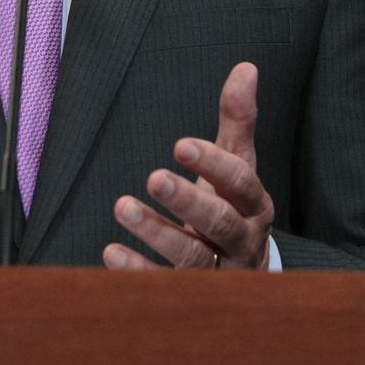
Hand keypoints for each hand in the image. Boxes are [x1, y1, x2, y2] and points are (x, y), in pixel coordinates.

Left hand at [104, 62, 273, 270]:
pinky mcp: (192, 297)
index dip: (213, 164)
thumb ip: (238, 122)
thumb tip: (246, 68)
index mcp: (254, 205)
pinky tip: (110, 253)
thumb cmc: (233, 208)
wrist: (242, 275)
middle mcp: (242, 240)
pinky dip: (138, 272)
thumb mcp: (237, 166)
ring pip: (192, 257)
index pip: (241, 182)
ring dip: (157, 233)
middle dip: (188, 201)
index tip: (180, 145)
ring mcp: (219, 274)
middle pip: (220, 222)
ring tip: (122, 206)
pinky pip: (165, 288)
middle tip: (154, 177)